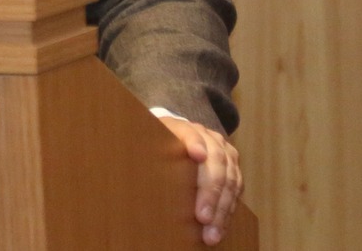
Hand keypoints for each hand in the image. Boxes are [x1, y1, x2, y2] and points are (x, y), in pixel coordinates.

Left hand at [154, 113, 240, 244]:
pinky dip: (228, 210)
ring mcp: (224, 150)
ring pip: (230, 178)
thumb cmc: (157, 148)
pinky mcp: (233, 166)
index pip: (190, 132)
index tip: (197, 155)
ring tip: (211, 233)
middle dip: (210, 191)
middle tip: (202, 218)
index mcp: (183, 128)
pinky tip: (220, 227)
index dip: (194, 142)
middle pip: (216, 160)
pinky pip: (236, 189)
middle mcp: (208, 137)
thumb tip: (124, 167)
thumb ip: (141, 154)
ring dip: (222, 209)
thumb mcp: (146, 147)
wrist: (177, 139)